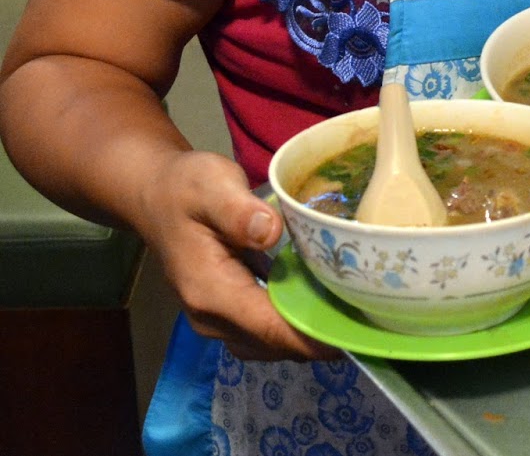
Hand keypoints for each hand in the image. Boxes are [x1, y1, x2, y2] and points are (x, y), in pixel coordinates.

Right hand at [137, 149, 339, 361]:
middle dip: (321, 338)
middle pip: (276, 343)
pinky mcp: (228, 311)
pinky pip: (267, 330)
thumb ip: (238, 210)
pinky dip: (297, 325)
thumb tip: (270, 231)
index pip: (269, 328)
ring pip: (273, 343)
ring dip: (311, 335)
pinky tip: (328, 303)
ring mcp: (218, 319)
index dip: (313, 336)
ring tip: (358, 315)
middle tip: (373, 319)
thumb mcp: (211, 185)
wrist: (156, 195)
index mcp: (211, 292)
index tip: (356, 334)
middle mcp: (212, 317)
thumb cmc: (185, 188)